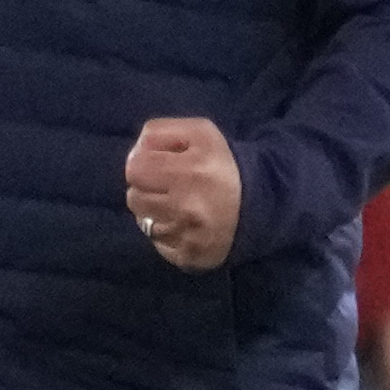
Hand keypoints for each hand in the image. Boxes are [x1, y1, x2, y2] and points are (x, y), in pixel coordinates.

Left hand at [125, 117, 241, 269]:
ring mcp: (189, 235)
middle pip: (134, 197)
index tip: (158, 165)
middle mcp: (191, 204)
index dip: (142, 164)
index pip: (135, 167)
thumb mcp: (198, 132)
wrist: (257, 205)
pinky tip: (184, 225)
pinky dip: (166, 233)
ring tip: (176, 205)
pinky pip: (156, 243)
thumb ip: (158, 133)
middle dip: (146, 189)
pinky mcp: (189, 257)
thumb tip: (132, 153)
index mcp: (194, 168)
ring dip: (154, 212)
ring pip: (142, 221)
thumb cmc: (220, 165)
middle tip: (168, 186)